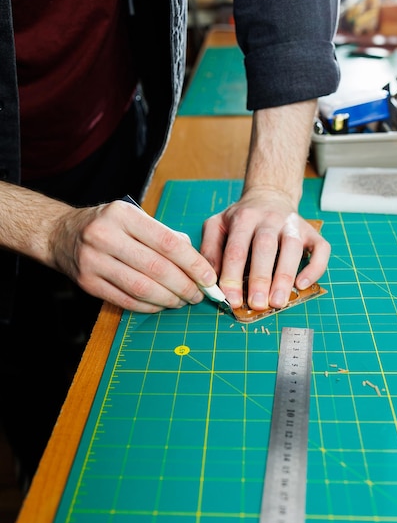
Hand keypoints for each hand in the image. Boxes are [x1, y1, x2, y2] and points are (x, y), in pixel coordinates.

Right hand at [49, 199, 218, 312]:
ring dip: (169, 299)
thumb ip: (164, 234)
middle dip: (184, 285)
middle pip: (157, 268)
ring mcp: (94, 261)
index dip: (193, 263)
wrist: (61, 234)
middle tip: (199, 294)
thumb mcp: (134, 217)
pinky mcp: (87, 283)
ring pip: (142, 288)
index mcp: (123, 215)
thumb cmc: (107, 225)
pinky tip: (162, 305)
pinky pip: (126, 300)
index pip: (167, 242)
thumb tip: (196, 259)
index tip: (208, 277)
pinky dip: (149, 306)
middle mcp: (105, 236)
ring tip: (183, 301)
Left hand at [200, 187, 329, 309]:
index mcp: (243, 218)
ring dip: (285, 276)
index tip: (232, 300)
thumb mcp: (217, 226)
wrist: (269, 196)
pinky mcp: (311, 232)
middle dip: (260, 278)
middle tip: (256, 304)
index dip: (233, 276)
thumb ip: (210, 250)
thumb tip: (209, 280)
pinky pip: (320, 248)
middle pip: (265, 247)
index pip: (236, 249)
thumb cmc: (241, 219)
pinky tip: (303, 285)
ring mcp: (292, 224)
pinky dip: (315, 268)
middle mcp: (269, 219)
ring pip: (292, 248)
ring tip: (277, 302)